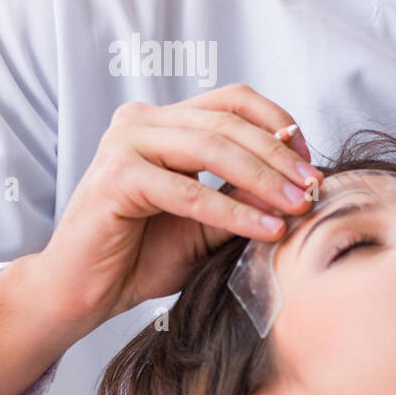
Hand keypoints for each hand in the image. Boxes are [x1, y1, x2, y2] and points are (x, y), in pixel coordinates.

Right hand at [34, 83, 321, 328]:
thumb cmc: (139, 258)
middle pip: (227, 122)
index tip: (310, 161)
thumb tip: (301, 183)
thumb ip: (243, 196)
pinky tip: (266, 230)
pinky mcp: (116, 177)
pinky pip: (190, 191)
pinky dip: (234, 211)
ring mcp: (123, 143)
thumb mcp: (206, 223)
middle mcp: (139, 121)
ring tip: (298, 208)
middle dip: (279, 156)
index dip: (278, 123)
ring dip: (263, 179)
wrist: (81, 294)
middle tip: (314, 188)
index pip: (232, 100)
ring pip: (212, 148)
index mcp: (159, 122)